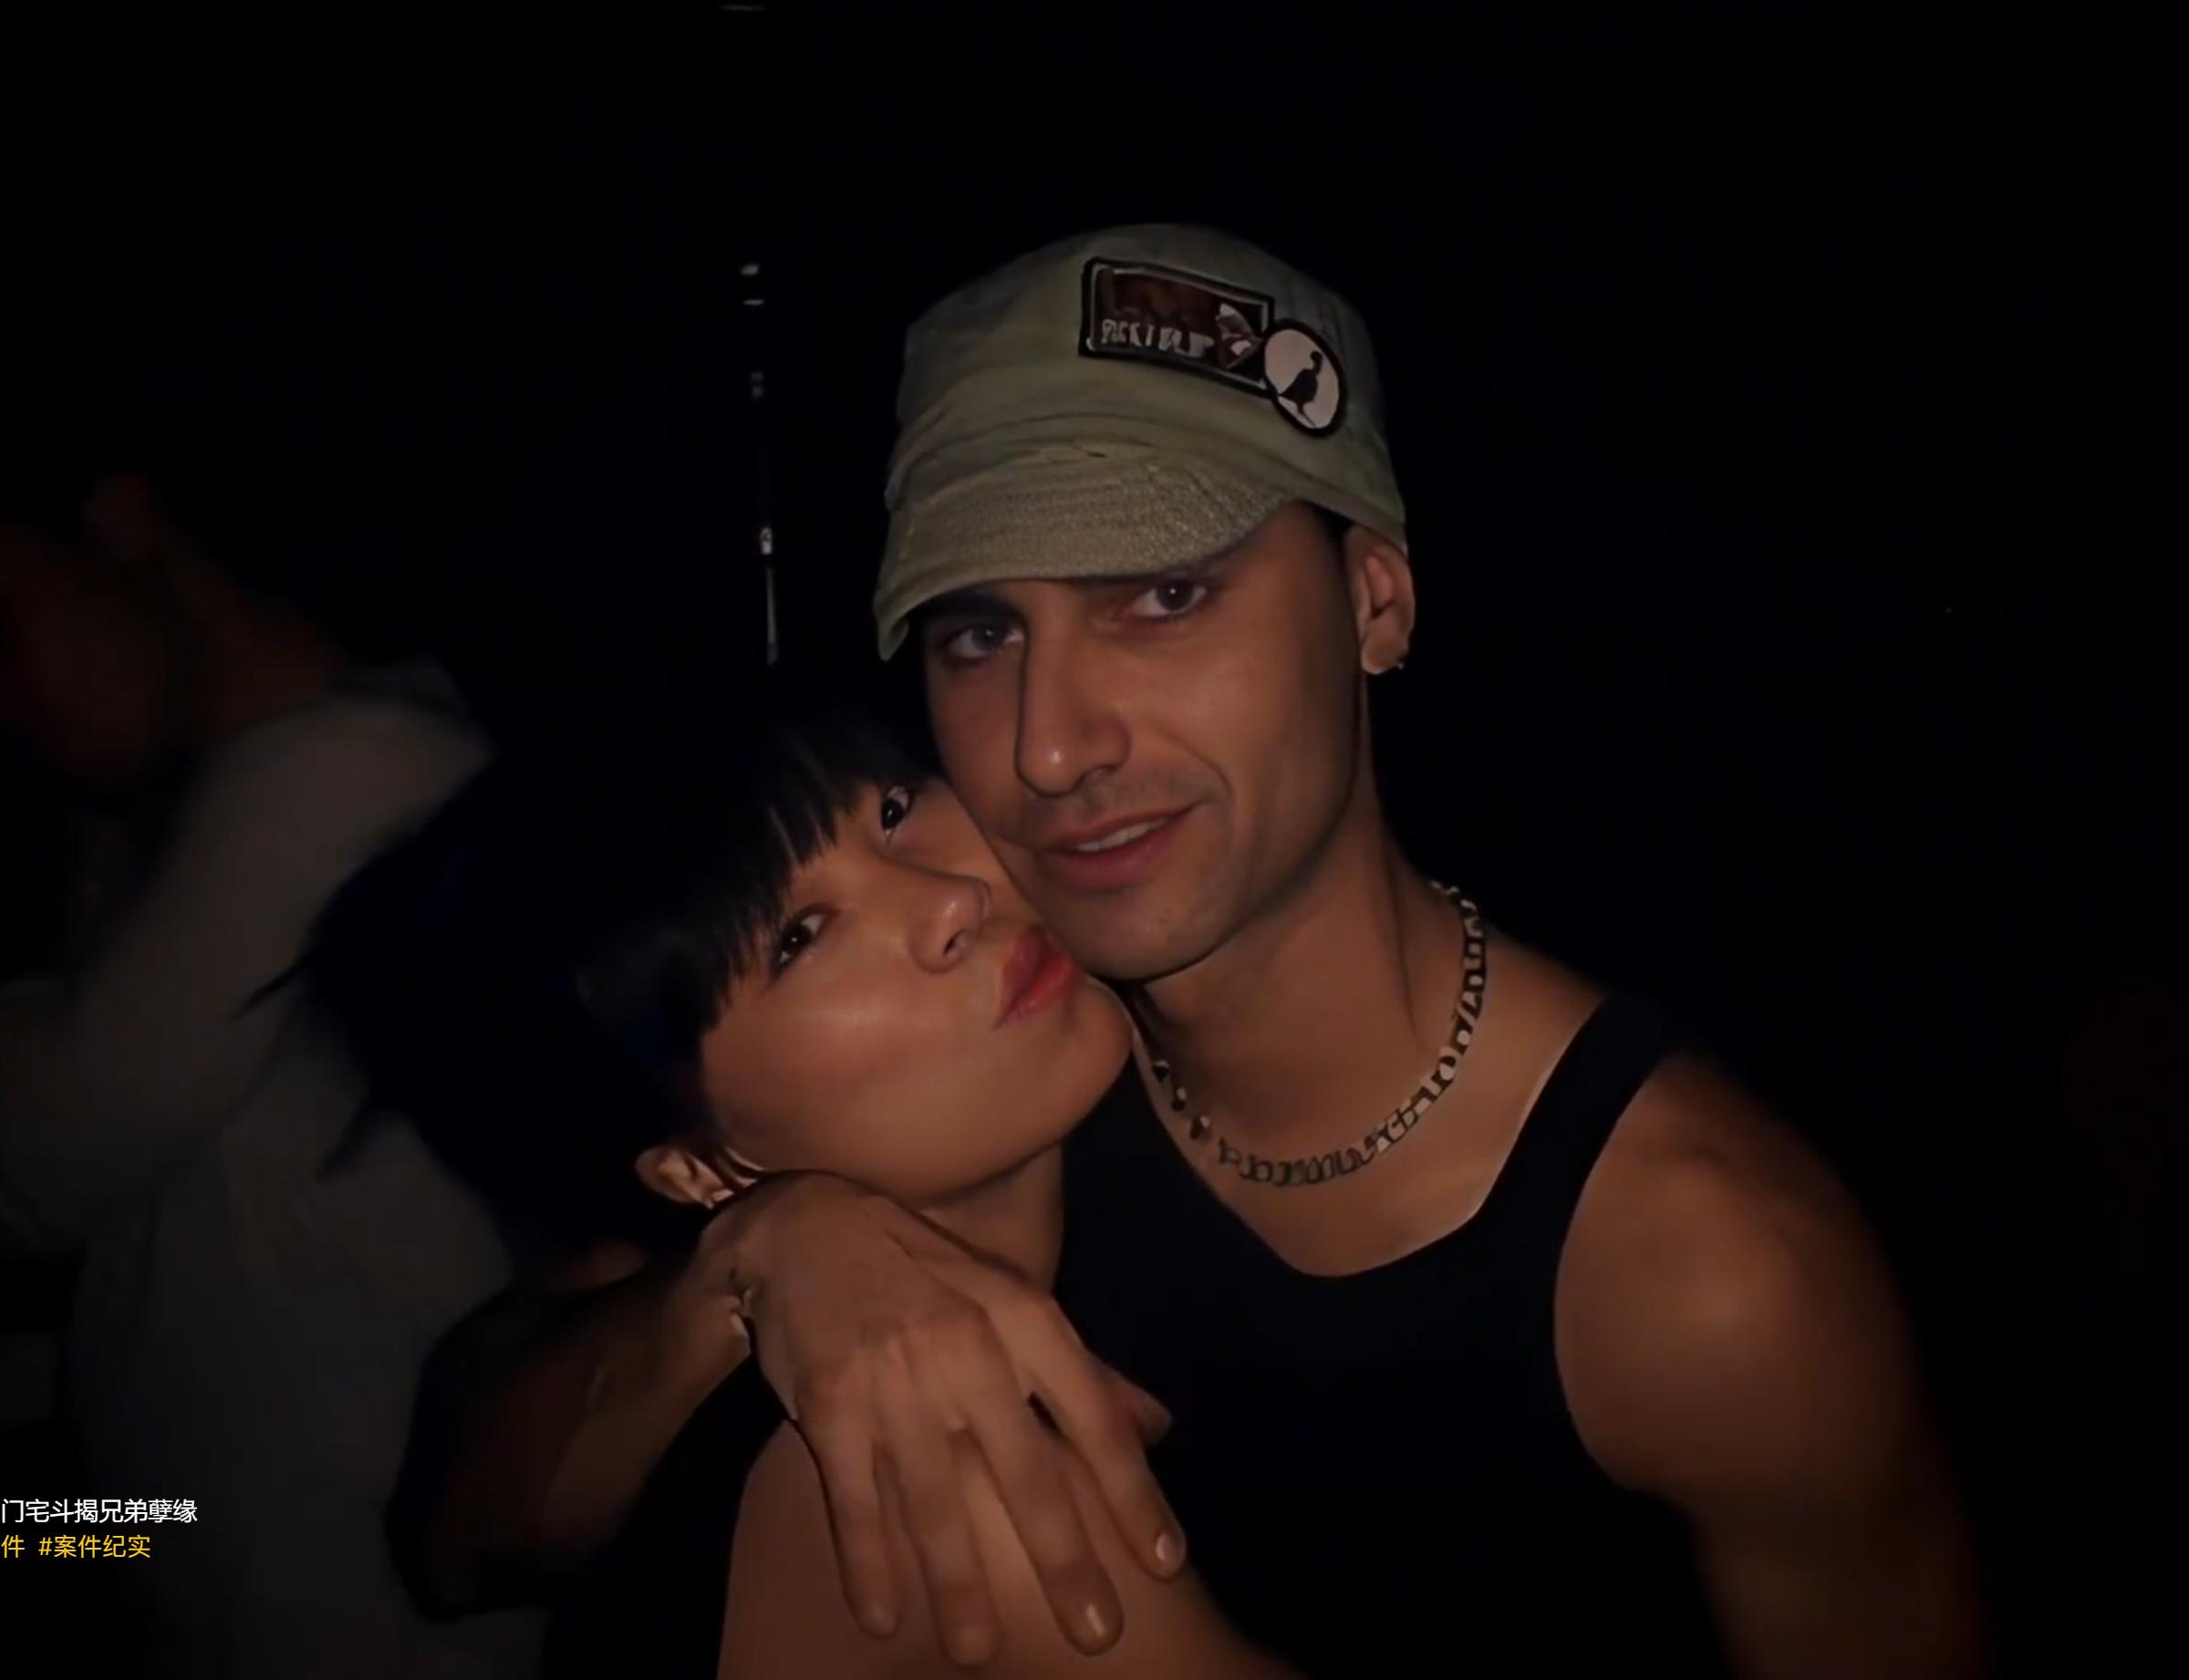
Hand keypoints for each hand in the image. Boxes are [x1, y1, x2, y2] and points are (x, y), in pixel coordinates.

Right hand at [708, 1174, 1183, 1666]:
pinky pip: (855, 1497)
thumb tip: (1161, 1431)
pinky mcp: (830, 1402)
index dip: (1130, 1493)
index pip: (1094, 1417)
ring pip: (936, 1498)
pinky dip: (868, 1561)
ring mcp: (895, 1377)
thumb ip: (1086, 1372)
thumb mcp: (1014, 1301)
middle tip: (1098, 1632)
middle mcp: (968, 1347)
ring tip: (978, 1650)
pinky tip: (884, 1615)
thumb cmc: (932, 1276)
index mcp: (1025, 1318)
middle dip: (1064, 1558)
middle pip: (1026, 1470)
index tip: (1162, 1563)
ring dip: (959, 1583)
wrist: (808, 1226)